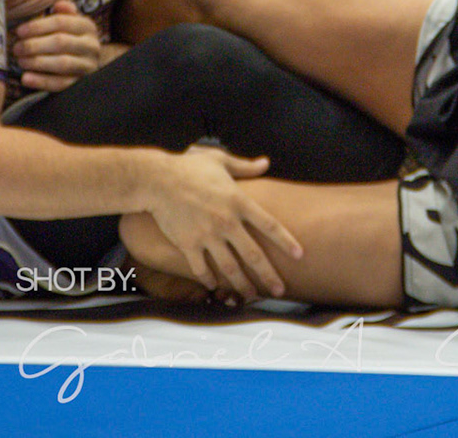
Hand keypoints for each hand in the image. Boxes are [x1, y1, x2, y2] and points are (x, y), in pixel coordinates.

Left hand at [10, 2, 103, 91]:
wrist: (87, 65)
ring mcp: (88, 66)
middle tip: (16, 48)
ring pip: (61, 63)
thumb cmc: (72, 39)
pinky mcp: (81, 83)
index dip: (37, 26)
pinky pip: (61, 84)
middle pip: (60, 42)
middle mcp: (91, 45)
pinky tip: (25, 78)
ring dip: (36, 62)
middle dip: (34, 45)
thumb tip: (58, 5)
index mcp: (87, 27)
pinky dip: (41, 81)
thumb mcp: (71, 23)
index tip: (19, 31)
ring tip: (20, 61)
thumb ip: (64, 13)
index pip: (61, 22)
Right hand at [145, 146, 301, 300]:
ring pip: (230, 267)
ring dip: (242, 284)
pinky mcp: (188, 245)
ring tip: (251, 296)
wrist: (157, 180)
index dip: (286, 241)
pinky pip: (201, 269)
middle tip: (279, 289)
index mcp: (238, 201)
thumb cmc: (189, 168)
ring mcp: (207, 236)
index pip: (270, 225)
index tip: (299, 255)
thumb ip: (245, 166)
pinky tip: (215, 288)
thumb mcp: (220, 160)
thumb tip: (265, 162)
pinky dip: (209, 280)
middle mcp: (226, 222)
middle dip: (268, 275)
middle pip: (253, 254)